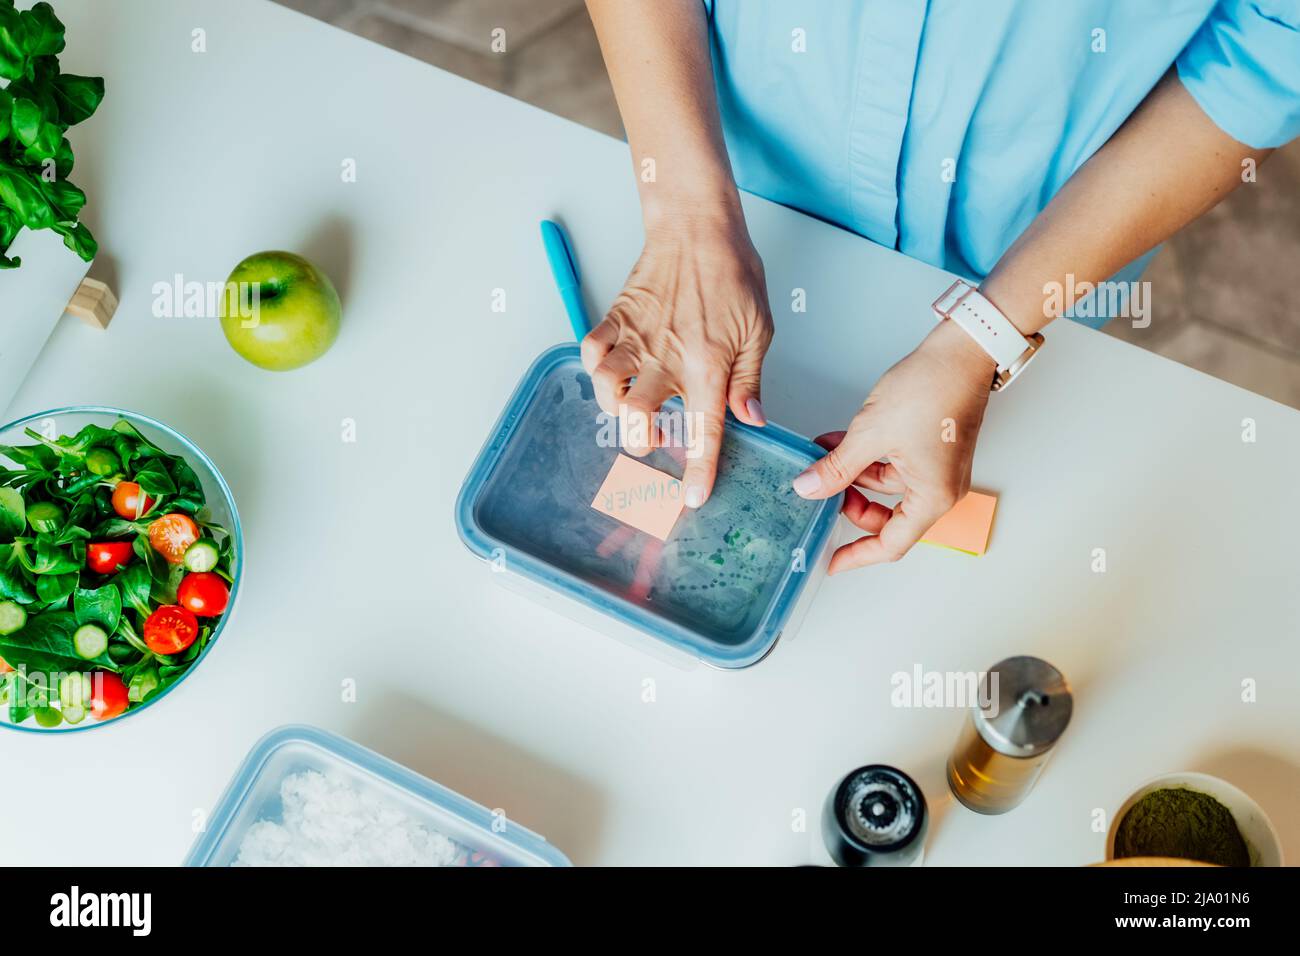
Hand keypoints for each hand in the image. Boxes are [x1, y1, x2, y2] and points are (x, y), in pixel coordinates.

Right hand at [581, 209, 772, 507]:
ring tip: (634, 408)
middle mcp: (666, 359)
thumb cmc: (732, 273)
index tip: (692, 499)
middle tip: (658, 436)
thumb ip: (748, 380)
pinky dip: (595, 370)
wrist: (697, 228)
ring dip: (616, 410)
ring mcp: (636, 339)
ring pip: (607, 391)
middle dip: (642, 442)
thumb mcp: (758, 330)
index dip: (697, 472)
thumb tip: (750, 419)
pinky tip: (613, 373)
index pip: (702, 432)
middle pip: (637, 421)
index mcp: (707, 366)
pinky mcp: (616, 319)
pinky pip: (590, 353)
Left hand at [793, 319, 995, 572]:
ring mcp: (937, 469)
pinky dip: (867, 457)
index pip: (891, 543)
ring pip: (886, 487)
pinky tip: (838, 442)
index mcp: (932, 497)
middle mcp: (940, 489)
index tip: (833, 561)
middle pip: (889, 518)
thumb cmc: (933, 389)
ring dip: (853, 474)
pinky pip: (893, 465)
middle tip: (821, 491)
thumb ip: (837, 467)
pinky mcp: (931, 449)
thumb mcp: (870, 433)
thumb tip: (808, 488)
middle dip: (851, 505)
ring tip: (823, 456)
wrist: (961, 350)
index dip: (858, 555)